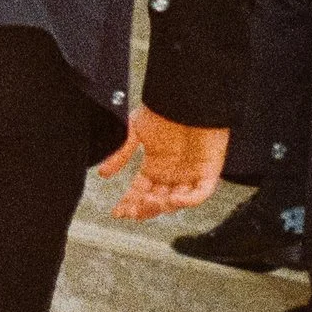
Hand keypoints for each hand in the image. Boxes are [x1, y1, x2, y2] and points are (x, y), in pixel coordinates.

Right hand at [96, 109, 230, 221]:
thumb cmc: (162, 109)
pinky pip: (201, 193)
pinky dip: (188, 200)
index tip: (117, 213)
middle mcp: (171, 173)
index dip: (129, 203)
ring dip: (162, 206)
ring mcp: (190, 173)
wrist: (186, 98)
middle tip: (133, 211)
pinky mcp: (208, 170)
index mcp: (155, 165)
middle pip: (157, 201)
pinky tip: (173, 198)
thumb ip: (120, 155)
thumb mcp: (134, 132)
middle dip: (144, 209)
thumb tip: (102, 174)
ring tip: (150, 201)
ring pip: (176, 201)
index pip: (141, 191)